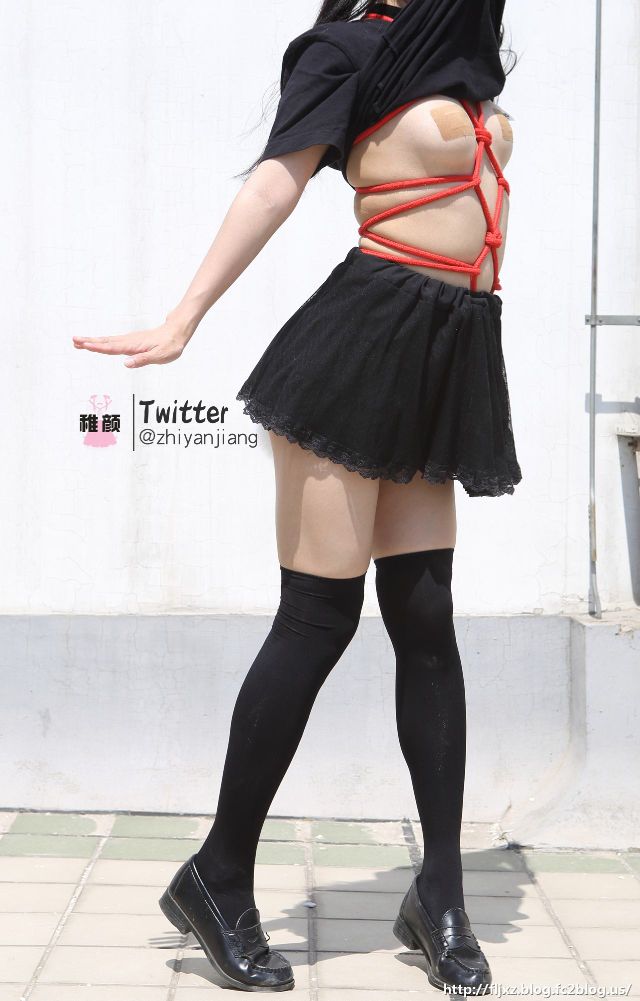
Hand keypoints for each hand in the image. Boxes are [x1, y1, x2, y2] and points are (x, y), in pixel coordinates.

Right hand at [72, 317, 191, 367]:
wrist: (178, 332)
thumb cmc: (171, 345)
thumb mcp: (160, 355)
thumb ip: (143, 360)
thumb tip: (126, 363)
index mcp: (134, 346)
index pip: (112, 348)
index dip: (98, 348)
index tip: (84, 345)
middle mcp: (129, 342)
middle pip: (105, 342)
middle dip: (89, 342)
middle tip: (73, 341)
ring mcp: (130, 341)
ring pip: (108, 341)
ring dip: (93, 341)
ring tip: (79, 342)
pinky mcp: (132, 341)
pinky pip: (114, 342)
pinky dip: (103, 342)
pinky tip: (98, 343)